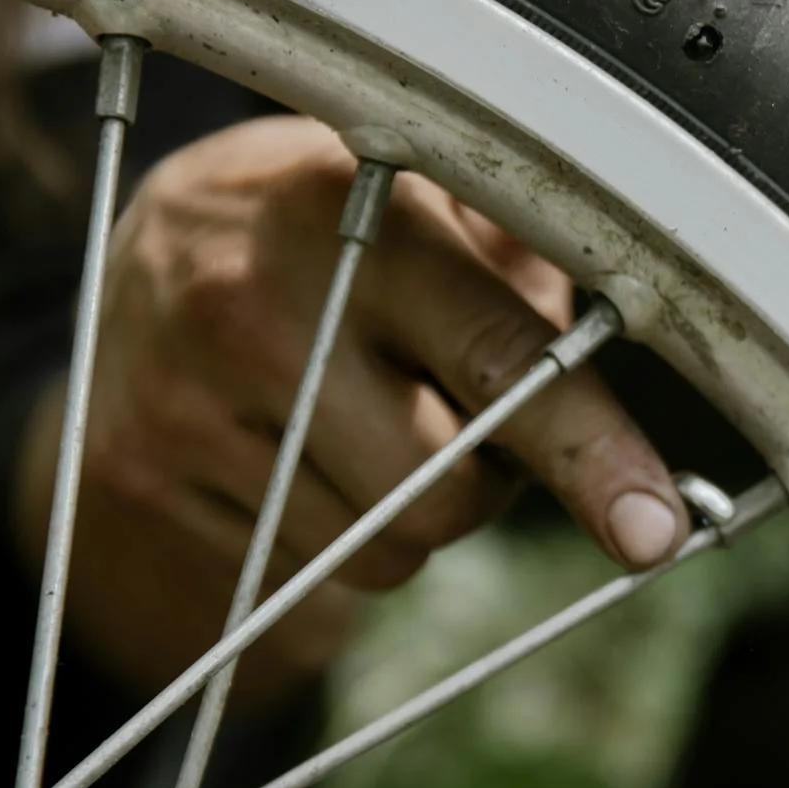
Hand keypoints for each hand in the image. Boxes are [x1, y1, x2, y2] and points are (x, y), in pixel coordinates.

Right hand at [33, 117, 683, 696]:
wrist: (132, 265)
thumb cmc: (329, 239)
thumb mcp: (425, 207)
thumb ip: (529, 271)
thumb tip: (656, 343)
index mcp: (350, 219)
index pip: (498, 358)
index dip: (588, 450)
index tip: (653, 528)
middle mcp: (254, 305)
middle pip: (444, 496)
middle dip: (477, 487)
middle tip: (441, 418)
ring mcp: (182, 401)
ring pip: (379, 555)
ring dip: (403, 522)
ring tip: (357, 428)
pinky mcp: (138, 480)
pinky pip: (294, 580)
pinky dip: (325, 542)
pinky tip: (289, 460)